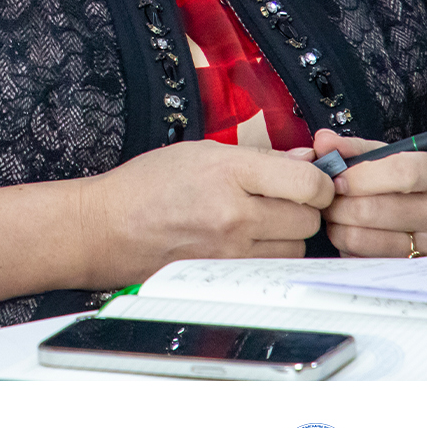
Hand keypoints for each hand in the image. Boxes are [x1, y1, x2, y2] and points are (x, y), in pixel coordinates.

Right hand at [81, 140, 334, 275]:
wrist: (107, 227)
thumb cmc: (147, 185)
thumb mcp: (201, 151)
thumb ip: (258, 156)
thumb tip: (305, 159)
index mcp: (229, 173)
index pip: (308, 183)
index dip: (319, 181)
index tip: (314, 178)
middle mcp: (234, 215)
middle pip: (308, 218)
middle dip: (304, 207)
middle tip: (283, 198)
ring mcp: (231, 252)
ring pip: (296, 248)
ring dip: (288, 234)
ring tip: (260, 220)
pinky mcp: (226, 277)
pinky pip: (271, 268)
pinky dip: (270, 256)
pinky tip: (248, 241)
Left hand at [308, 130, 426, 255]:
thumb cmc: (416, 182)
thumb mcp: (396, 155)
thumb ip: (357, 148)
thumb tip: (323, 142)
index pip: (402, 173)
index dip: (361, 175)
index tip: (336, 177)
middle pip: (374, 209)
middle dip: (338, 201)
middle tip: (328, 195)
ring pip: (362, 238)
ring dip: (336, 224)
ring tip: (337, 212)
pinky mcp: (413, 269)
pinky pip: (362, 258)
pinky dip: (347, 244)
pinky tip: (352, 231)